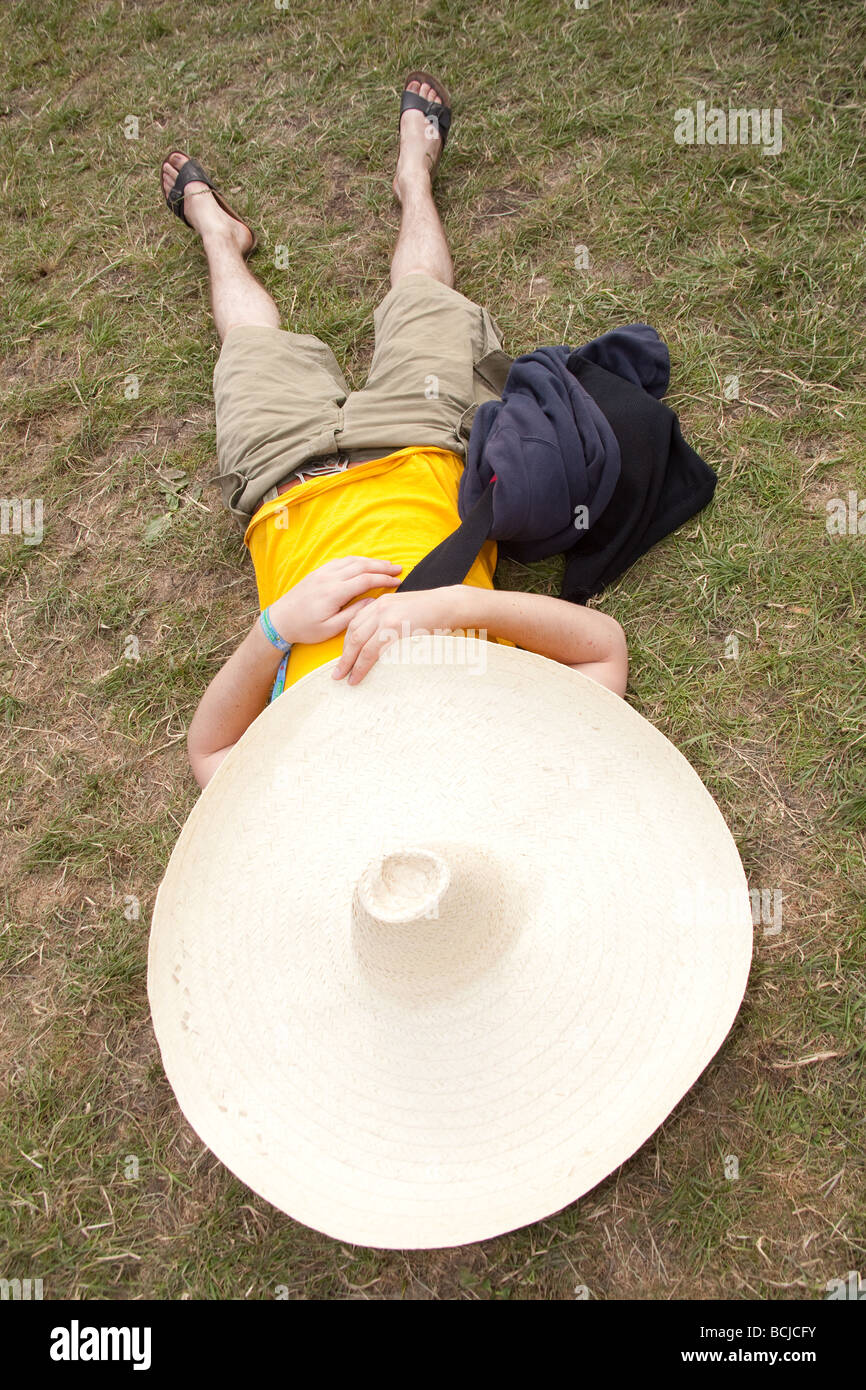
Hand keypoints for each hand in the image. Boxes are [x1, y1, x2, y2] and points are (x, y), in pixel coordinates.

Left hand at [268, 556, 402, 645]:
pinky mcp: (318, 572)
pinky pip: (341, 561)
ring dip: (371, 561)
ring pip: (352, 561)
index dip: (384, 579)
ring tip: (386, 564)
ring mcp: (322, 572)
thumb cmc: (306, 629)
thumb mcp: (331, 628)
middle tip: (398, 568)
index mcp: (334, 592)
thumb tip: (372, 601)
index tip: (398, 581)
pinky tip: (364, 564)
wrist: (280, 620)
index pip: (366, 580)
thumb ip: (353, 614)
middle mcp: (329, 578)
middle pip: (361, 566)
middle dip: (382, 566)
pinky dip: (357, 560)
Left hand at [331, 586, 467, 684]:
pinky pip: (371, 651)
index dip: (347, 642)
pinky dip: (361, 666)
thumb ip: (393, 622)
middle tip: (337, 673)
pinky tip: (357, 676)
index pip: (355, 623)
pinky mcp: (392, 627)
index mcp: (380, 603)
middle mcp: (378, 607)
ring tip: (343, 678)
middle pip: (352, 633)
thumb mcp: (407, 612)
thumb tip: (386, 642)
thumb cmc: (434, 613)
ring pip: (357, 643)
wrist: (450, 605)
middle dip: (343, 654)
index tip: (344, 657)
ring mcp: (384, 616)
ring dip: (348, 662)